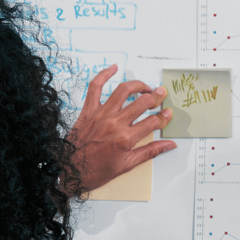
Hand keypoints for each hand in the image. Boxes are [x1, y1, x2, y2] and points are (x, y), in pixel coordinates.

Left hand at [69, 65, 176, 193]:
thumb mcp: (127, 165)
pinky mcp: (88, 110)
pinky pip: (95, 87)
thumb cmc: (97, 171)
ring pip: (123, 91)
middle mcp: (114, 123)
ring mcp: (101, 114)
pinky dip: (104, 75)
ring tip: (145, 87)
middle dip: (156, 97)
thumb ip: (150, 151)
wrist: (71, 170)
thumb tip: (169, 145)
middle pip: (142, 103)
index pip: (153, 122)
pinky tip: (113, 68)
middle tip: (161, 95)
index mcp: (125, 138)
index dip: (164, 117)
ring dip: (137, 85)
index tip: (168, 113)